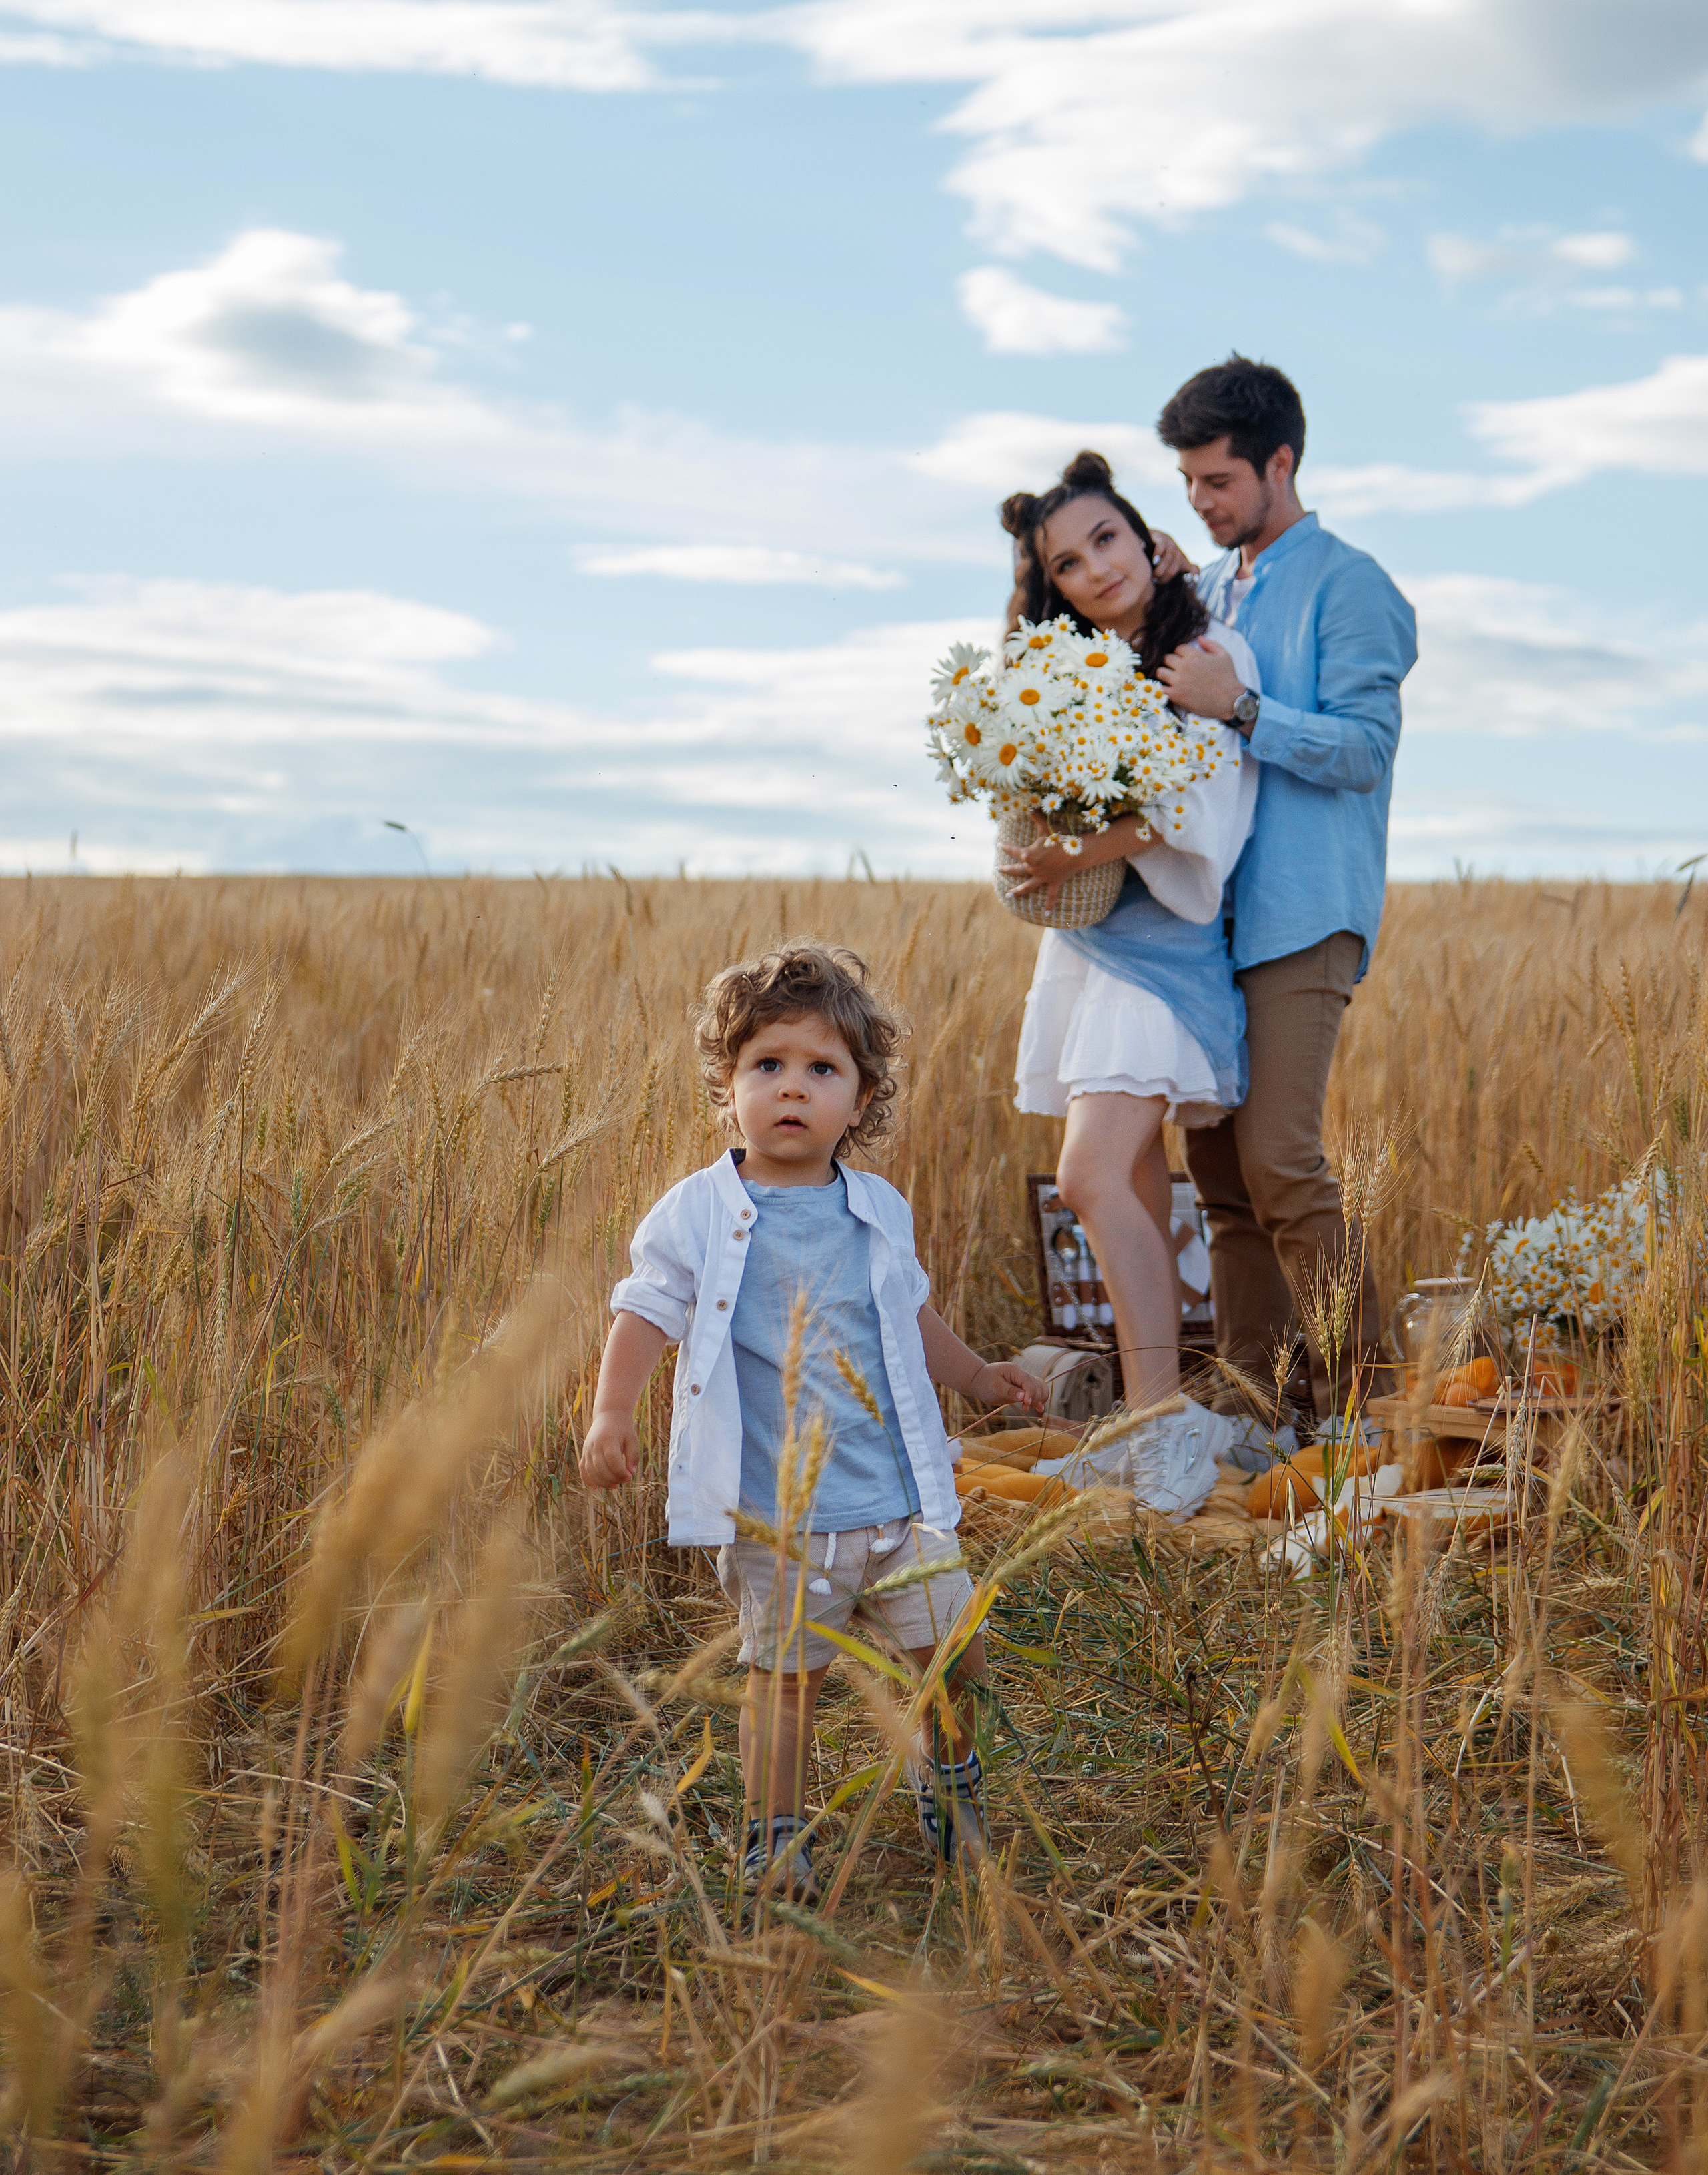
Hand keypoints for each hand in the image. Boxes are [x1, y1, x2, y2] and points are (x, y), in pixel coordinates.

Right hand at [579, 1413, 638, 1489]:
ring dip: (602, 1482)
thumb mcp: (632, 1439)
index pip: (612, 1461)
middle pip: (601, 1468)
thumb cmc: (623, 1429)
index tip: (629, 1477)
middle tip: (623, 1482)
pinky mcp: (584, 1453)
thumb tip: (631, 1473)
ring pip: (591, 1471)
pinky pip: (583, 1469)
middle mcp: (596, 1445)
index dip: (621, 1472)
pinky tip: (596, 1488)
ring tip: (614, 1485)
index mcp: (609, 1440)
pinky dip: (588, 1480)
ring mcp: (588, 1449)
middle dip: (612, 1479)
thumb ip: (633, 1456)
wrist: (608, 1415)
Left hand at [970, 1360, 1048, 1413]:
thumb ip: (1009, 1391)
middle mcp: (1021, 1375)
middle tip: (1025, 1408)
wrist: (979, 1381)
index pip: (1029, 1381)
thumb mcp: (994, 1387)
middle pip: (1037, 1385)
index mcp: (1014, 1371)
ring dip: (1040, 1398)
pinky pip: (1036, 1391)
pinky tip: (1039, 1408)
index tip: (1026, 1404)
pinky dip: (1039, 1399)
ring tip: (1035, 1409)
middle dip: (1035, 1398)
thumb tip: (1023, 1396)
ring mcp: (1023, 1381)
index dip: (1031, 1393)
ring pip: (1040, 1387)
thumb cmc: (984, 1383)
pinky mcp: (1023, 1389)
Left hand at [998, 813, 1149, 898]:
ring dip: (1018, 891)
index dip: (1006, 847)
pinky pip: (1052, 896)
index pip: (1013, 850)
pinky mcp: (1054, 883)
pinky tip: (1047, 914)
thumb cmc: (1061, 837)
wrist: (1077, 851)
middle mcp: (1032, 868)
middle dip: (1007, 869)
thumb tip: (1028, 805)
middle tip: (999, 869)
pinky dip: (1050, 905)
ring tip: (1009, 896)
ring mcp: (1042, 878)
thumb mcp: (1046, 826)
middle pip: (1016, 870)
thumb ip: (1036, 816)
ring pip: (1027, 886)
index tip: (1000, 844)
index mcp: (1027, 854)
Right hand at [1149, 530, 1197, 583]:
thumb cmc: (1159, 559)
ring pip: (1169, 557)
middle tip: (1157, 581)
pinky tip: (1153, 561)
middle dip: (1166, 575)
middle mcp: (1179, 553)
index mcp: (1183, 563)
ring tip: (1154, 575)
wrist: (1152, 539)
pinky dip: (1157, 554)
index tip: (1195, 580)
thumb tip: (1174, 589)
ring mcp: (1171, 545)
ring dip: (1161, 568)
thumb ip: (1170, 578)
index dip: (1194, 574)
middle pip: (1176, 566)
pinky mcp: (1161, 538)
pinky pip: (1161, 547)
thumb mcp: (1167, 569)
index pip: (1193, 568)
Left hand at [1155, 637, 1244, 724]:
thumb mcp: (1225, 655)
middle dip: (1170, 662)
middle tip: (1175, 668)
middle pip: (1166, 658)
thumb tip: (1198, 638)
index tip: (1183, 659)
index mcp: (1194, 655)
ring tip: (1169, 677)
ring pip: (1160, 671)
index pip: (1177, 648)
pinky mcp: (1176, 695)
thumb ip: (1211, 644)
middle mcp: (1184, 666)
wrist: (1230, 701)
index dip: (1180, 653)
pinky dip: (1162, 687)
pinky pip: (1160, 688)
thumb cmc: (1228, 678)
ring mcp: (1178, 681)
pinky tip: (1168, 688)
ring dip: (1163, 673)